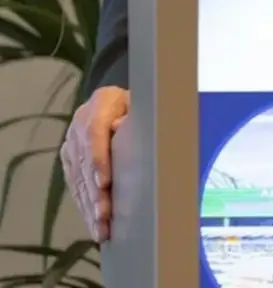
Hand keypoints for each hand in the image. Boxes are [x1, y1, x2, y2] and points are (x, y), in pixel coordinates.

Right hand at [60, 87, 129, 241]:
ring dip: (88, 204)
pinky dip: (84, 204)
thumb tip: (121, 127)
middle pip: (84, 160)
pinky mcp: (69, 157)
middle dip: (94, 191)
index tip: (104, 183)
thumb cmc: (143, 106)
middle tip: (104, 215)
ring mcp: (73, 140)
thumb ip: (138, 116)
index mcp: (103, 102)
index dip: (98, 159)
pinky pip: (74, 184)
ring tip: (100, 228)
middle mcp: (82, 121)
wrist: (123, 102)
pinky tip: (93, 222)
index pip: (94, 131)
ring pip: (77, 176)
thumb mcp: (146, 105)